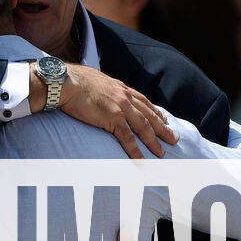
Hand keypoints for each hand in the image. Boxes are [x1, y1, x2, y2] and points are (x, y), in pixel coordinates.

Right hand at [50, 63, 177, 158]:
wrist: (66, 83)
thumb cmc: (74, 81)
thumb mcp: (94, 80)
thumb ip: (102, 88)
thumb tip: (100, 91)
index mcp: (121, 88)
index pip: (144, 101)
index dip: (155, 112)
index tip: (164, 120)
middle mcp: (125, 97)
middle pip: (149, 115)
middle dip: (163, 128)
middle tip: (174, 139)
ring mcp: (120, 108)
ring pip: (143, 127)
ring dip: (154, 141)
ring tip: (161, 153)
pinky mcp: (112, 118)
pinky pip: (128, 137)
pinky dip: (136, 150)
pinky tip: (141, 159)